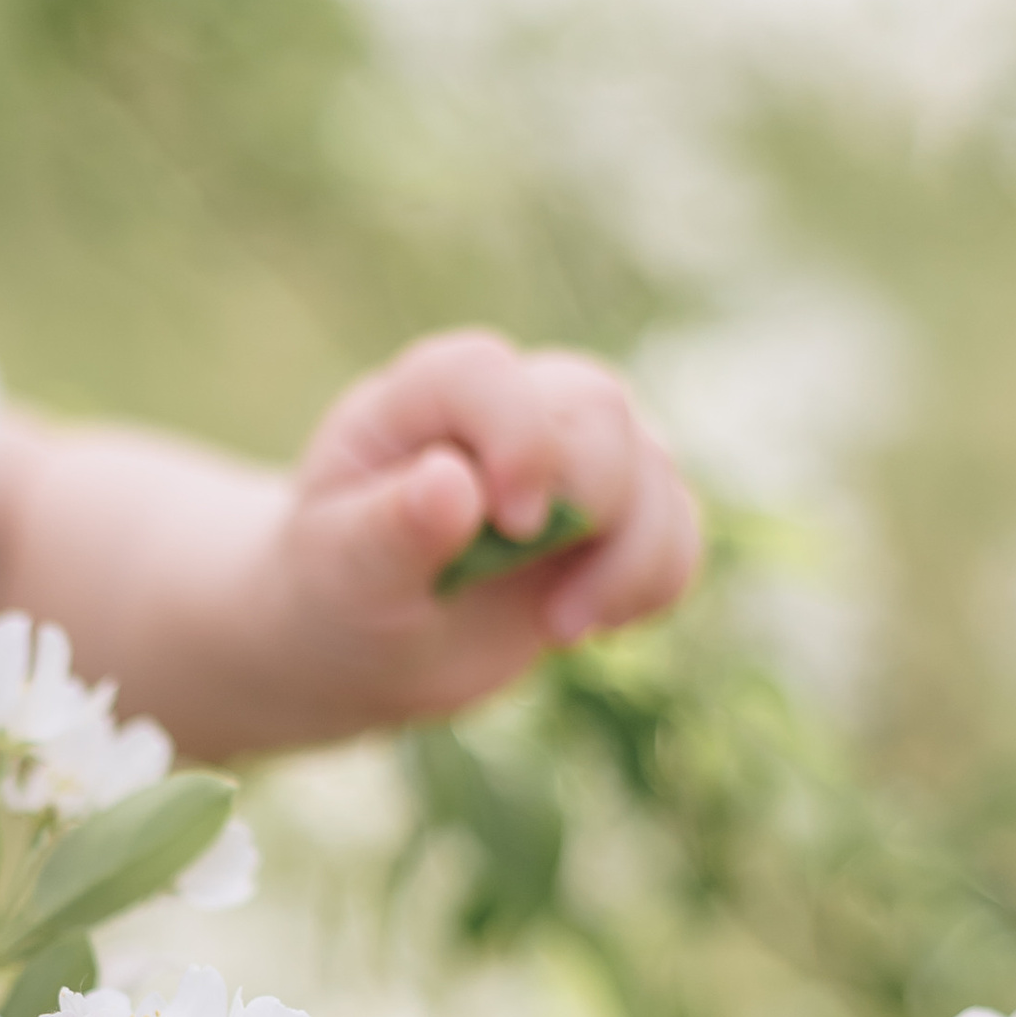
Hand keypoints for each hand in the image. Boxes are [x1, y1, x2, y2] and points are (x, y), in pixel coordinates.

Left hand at [278, 330, 699, 725]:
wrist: (366, 643)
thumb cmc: (336, 591)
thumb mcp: (342, 572)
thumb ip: (392, 529)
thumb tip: (452, 484)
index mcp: (424, 396)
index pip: (488, 374)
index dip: (519, 438)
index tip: (513, 525)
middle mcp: (509, 405)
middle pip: (596, 409)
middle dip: (592, 504)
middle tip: (548, 606)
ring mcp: (570, 453)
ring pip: (653, 465)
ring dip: (635, 558)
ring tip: (564, 628)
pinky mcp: (614, 512)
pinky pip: (679, 524)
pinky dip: (658, 580)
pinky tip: (594, 626)